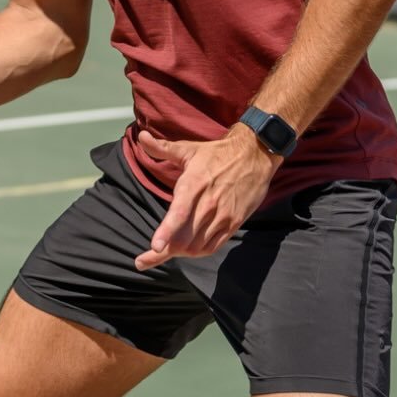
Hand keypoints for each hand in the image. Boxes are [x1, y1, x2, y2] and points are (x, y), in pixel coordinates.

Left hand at [134, 128, 278, 270]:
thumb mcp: (188, 149)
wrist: (254, 155)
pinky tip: (187, 251)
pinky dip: (199, 251)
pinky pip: (214, 245)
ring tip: (165, 252)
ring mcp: (223, 215)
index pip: (179, 213)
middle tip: (146, 258)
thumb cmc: (217, 153)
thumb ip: (162, 148)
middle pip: (185, 236)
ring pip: (198, 245)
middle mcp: (208, 204)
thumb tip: (141, 138)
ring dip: (180, 252)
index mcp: (193, 185)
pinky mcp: (234, 223)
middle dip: (165, 250)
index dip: (166, 232)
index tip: (154, 247)